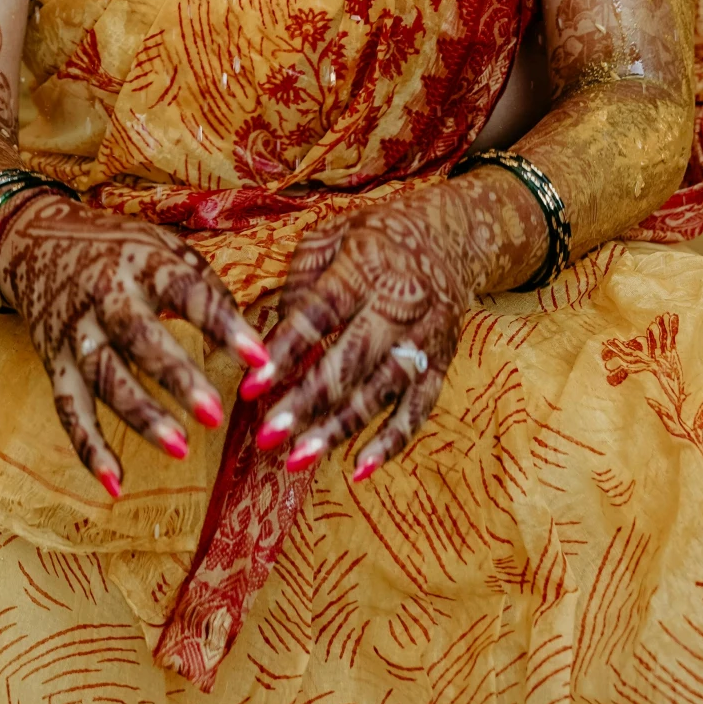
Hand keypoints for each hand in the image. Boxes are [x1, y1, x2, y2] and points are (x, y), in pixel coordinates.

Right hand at [0, 195, 267, 496]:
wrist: (35, 238)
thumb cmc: (118, 246)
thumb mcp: (163, 245)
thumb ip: (204, 285)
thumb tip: (248, 336)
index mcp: (141, 261)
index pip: (186, 292)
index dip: (223, 324)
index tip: (260, 358)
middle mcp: (105, 295)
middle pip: (140, 338)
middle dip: (178, 378)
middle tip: (216, 415)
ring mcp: (76, 330)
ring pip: (106, 378)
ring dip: (142, 416)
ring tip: (182, 449)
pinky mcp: (53, 359)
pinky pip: (68, 409)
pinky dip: (88, 448)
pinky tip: (116, 484)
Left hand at [241, 182, 499, 481]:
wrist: (452, 234)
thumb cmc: (376, 238)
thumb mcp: (333, 238)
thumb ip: (301, 282)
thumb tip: (273, 334)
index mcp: (363, 267)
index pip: (319, 314)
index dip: (284, 351)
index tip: (249, 387)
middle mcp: (397, 304)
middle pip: (349, 361)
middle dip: (306, 403)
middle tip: (267, 438)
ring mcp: (424, 337)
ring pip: (379, 391)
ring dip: (337, 429)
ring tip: (297, 460)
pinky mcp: (443, 361)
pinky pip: (418, 409)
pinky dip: (391, 442)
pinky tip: (360, 468)